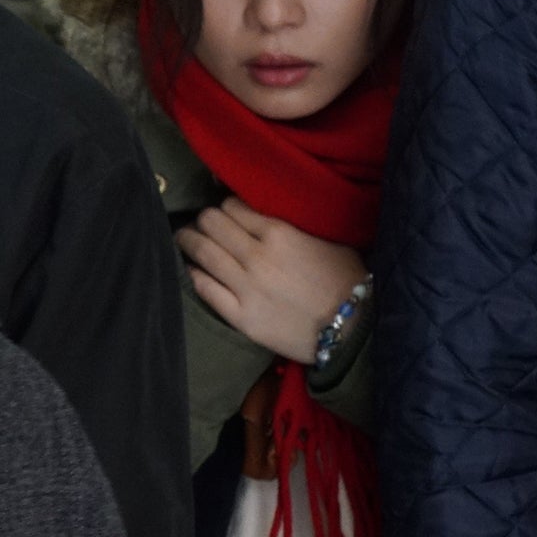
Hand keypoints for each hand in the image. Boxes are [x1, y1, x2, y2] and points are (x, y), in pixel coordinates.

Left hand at [176, 197, 366, 362]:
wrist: (353, 329)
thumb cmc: (346, 281)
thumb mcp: (325, 239)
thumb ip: (291, 225)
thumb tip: (264, 214)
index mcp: (279, 232)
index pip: (232, 207)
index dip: (224, 207)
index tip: (224, 212)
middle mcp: (257, 256)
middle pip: (211, 223)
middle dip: (203, 220)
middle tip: (200, 224)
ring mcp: (246, 287)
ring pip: (203, 252)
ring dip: (189, 241)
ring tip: (183, 238)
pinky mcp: (241, 316)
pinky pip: (205, 289)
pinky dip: (194, 275)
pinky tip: (192, 270)